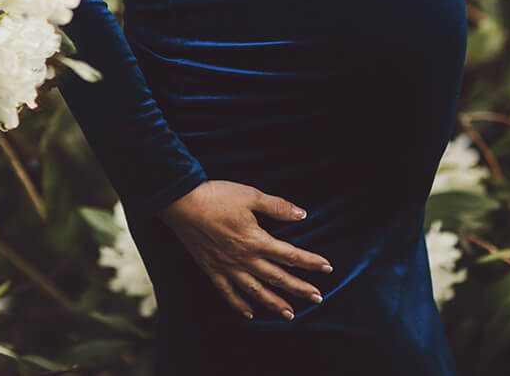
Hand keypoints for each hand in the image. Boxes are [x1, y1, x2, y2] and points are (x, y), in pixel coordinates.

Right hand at [158, 180, 332, 319]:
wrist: (181, 203)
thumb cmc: (217, 196)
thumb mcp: (250, 195)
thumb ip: (277, 207)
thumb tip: (302, 215)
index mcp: (256, 240)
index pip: (289, 255)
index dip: (310, 262)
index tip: (327, 268)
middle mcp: (244, 259)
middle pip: (277, 277)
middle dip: (299, 288)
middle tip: (317, 298)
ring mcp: (227, 267)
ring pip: (256, 291)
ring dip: (274, 303)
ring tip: (290, 314)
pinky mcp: (212, 270)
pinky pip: (227, 293)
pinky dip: (239, 305)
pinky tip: (249, 314)